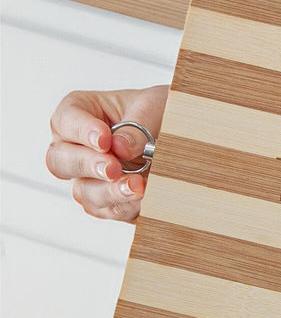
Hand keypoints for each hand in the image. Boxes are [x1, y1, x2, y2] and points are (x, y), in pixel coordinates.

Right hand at [46, 85, 168, 222]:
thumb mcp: (154, 107)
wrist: (183, 136)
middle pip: (60, 161)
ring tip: (137, 186)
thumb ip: (137, 125)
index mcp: (80, 114)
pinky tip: (143, 200)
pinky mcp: (108, 201)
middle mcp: (77, 148)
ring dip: (109, 192)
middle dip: (87, 166)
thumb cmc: (159, 112)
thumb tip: (121, 147)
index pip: (66, 122)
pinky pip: (108, 210)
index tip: (105, 140)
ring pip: (83, 192)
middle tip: (113, 168)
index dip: (81, 132)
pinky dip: (126, 207)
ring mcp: (90, 178)